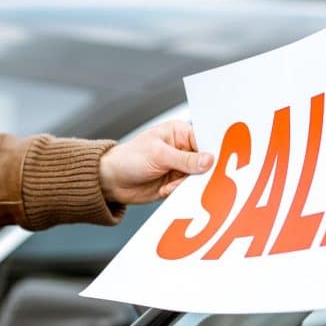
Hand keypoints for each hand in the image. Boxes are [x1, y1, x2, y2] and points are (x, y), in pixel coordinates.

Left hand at [98, 120, 213, 204]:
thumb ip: (185, 159)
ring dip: (187, 184)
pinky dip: (180, 192)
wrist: (111, 181)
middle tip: (194, 177)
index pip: (204, 140)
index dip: (211, 152)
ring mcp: (179, 167)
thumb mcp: (158, 155)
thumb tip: (208, 160)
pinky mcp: (176, 184)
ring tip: (172, 185)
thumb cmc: (128, 159)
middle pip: (204, 161)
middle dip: (201, 171)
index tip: (215, 163)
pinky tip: (166, 190)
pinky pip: (188, 190)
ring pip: (198, 178)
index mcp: (179, 133)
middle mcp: (182, 149)